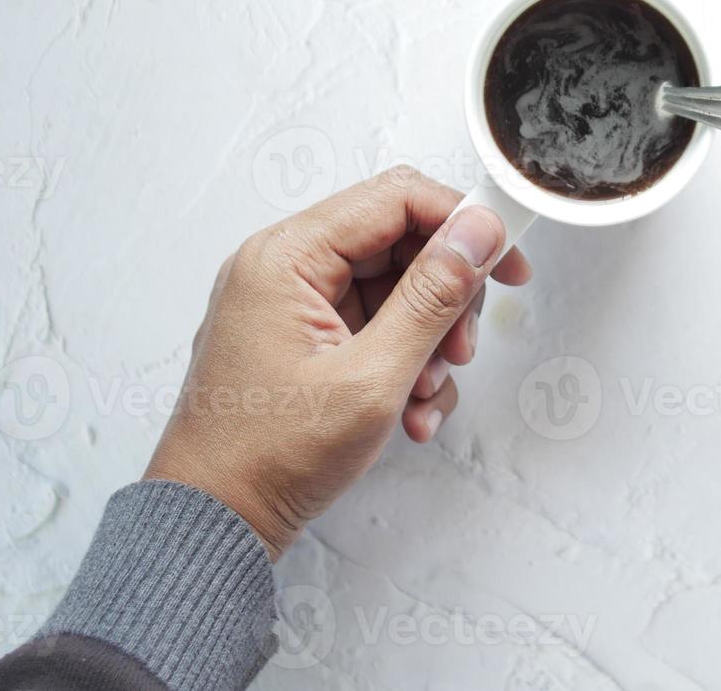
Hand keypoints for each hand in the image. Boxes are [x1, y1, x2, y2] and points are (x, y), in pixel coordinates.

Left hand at [143, 166, 531, 559]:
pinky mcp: (304, 337)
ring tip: (424, 395)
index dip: (461, 225)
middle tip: (461, 350)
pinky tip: (409, 413)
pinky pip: (376, 326)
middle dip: (446, 299)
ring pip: (396, 290)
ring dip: (429, 341)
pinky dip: (404, 365)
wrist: (215, 522)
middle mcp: (285, 267)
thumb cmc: (268, 457)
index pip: (396, 198)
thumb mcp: (372, 376)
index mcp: (287, 257)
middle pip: (400, 244)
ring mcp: (293, 304)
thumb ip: (432, 296)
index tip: (505, 264)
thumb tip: (478, 232)